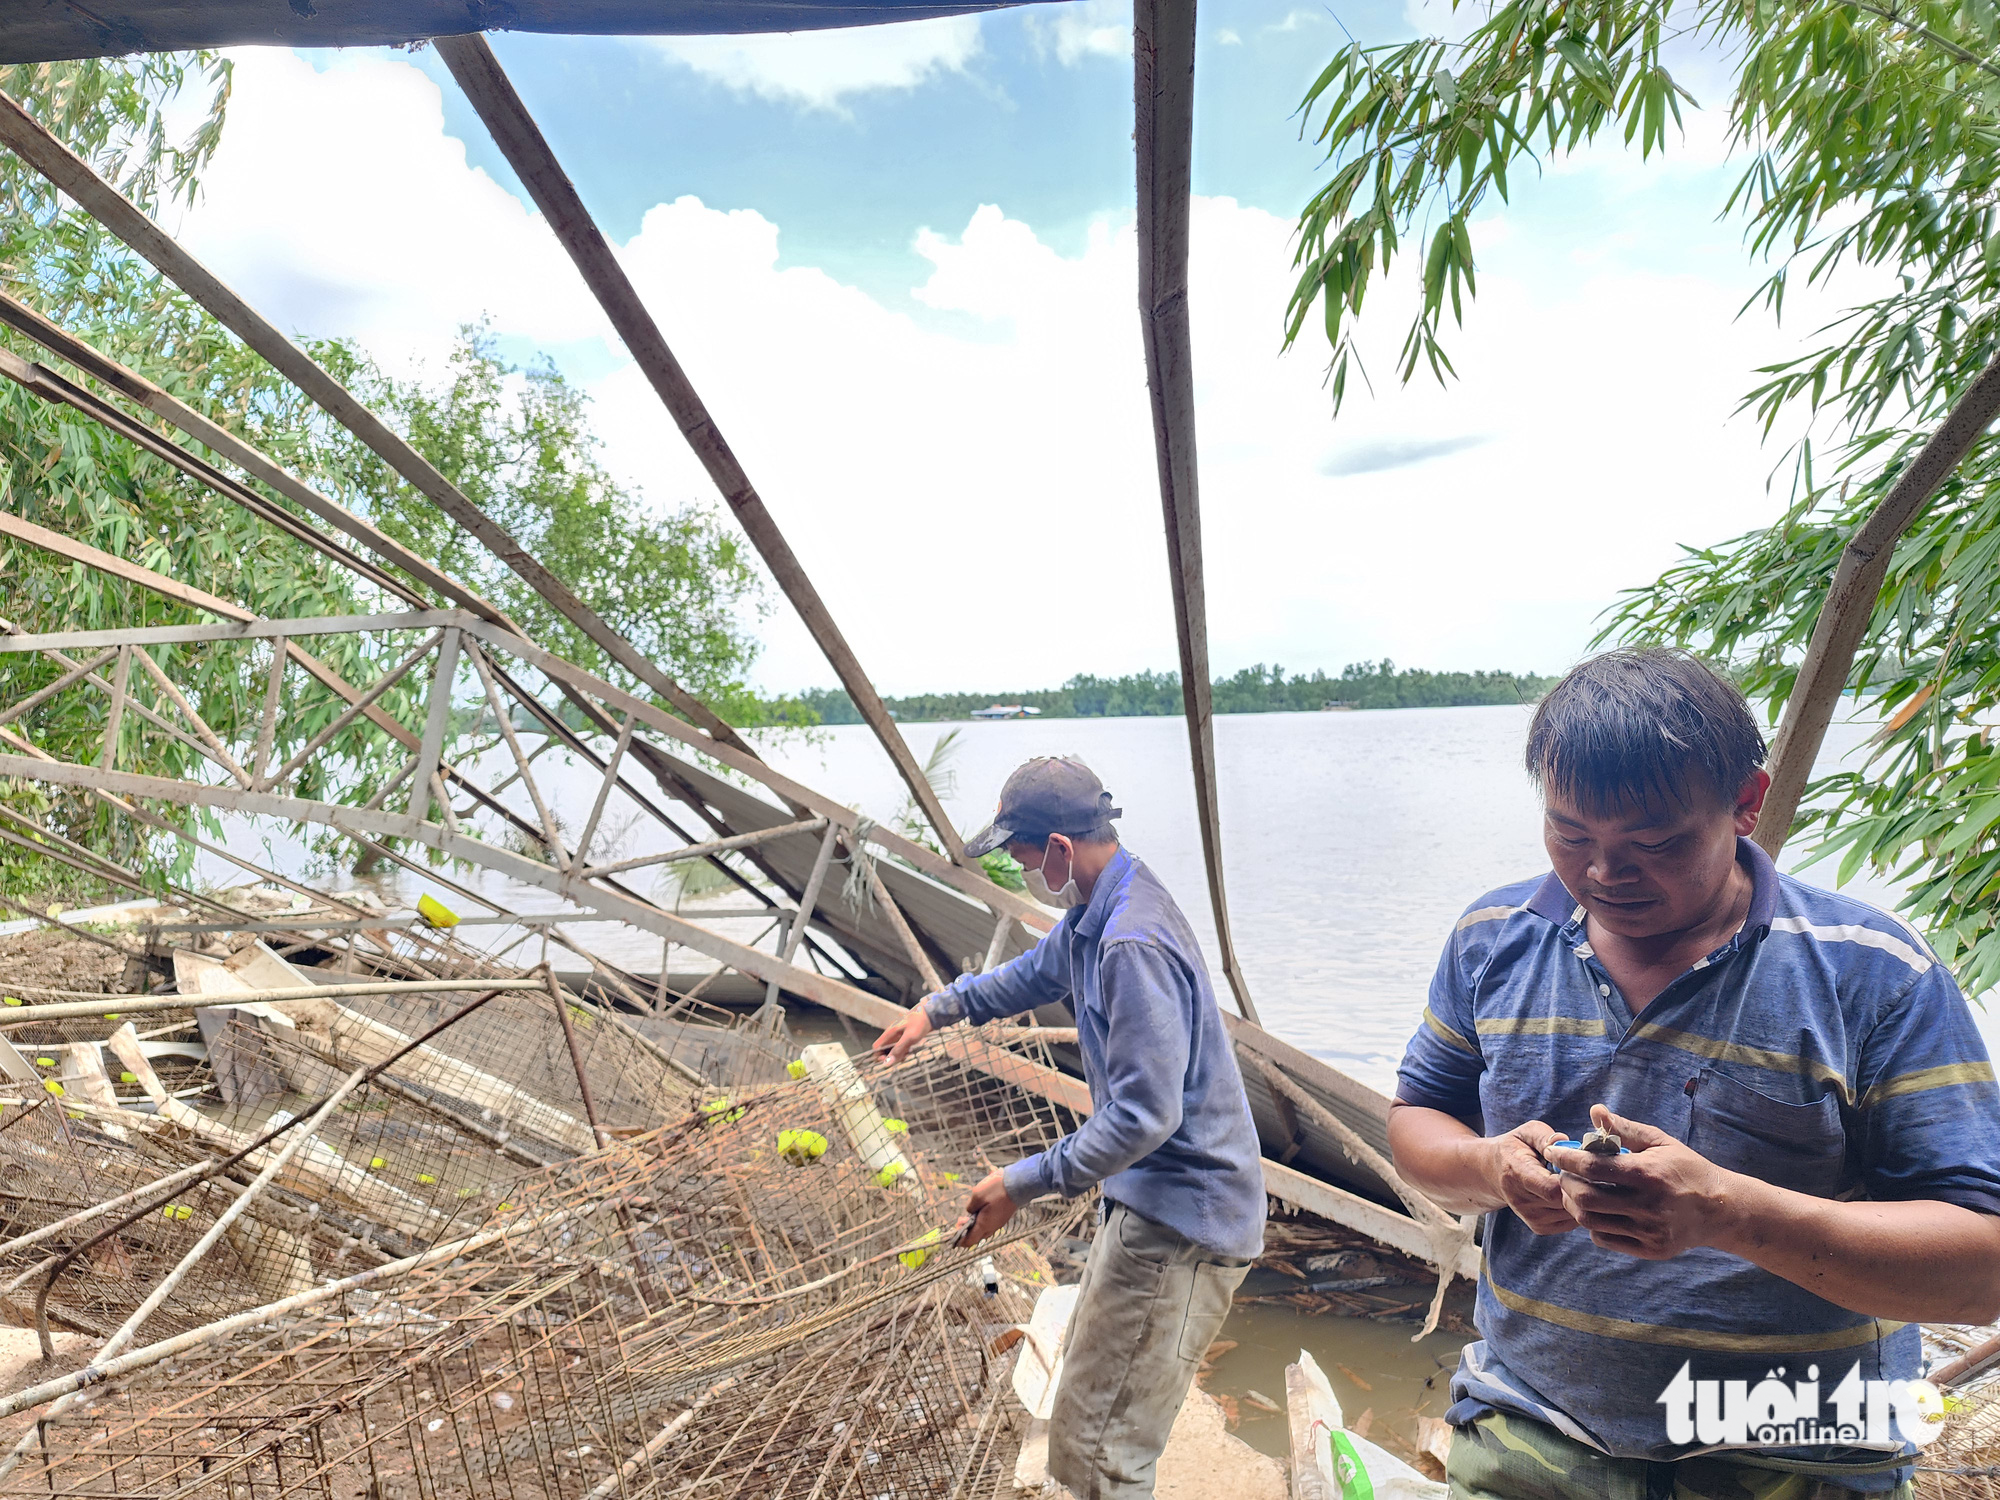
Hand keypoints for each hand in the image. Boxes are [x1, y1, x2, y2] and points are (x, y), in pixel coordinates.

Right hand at [872, 1003, 933, 1064]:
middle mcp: (892, 1034)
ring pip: (893, 1050)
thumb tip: (887, 1063)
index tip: (888, 1061)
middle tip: (902, 1057)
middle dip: (892, 1057)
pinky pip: (900, 1048)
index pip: (876, 1047)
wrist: (931, 1015)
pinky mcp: (904, 1037)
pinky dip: (904, 1052)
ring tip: (908, 1052)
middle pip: (884, 1050)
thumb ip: (898, 1050)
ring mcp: (898, 1036)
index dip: (879, 1056)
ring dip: (899, 1055)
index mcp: (890, 1033)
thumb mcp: (909, 1038)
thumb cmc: (920, 1023)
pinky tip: (911, 1050)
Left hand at [956, 1167, 1017, 1247]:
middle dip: (967, 1231)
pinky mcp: (1004, 1216)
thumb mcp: (977, 1195)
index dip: (960, 1241)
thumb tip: (970, 1212)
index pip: (970, 1240)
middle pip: (977, 1236)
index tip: (953, 1238)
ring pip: (984, 1229)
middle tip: (961, 1219)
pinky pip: (991, 1223)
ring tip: (970, 1213)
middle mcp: (993, 1226)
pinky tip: (981, 1209)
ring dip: (975, 1224)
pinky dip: (983, 1220)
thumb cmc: (997, 1189)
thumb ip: (970, 1206)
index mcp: (984, 1224)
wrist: (1019, 1184)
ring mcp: (1000, 1222)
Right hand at [1481, 1119, 1578, 1234]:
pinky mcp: (1539, 1227)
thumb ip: (1545, 1137)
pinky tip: (1571, 1194)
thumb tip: (1564, 1143)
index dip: (1571, 1178)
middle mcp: (1521, 1201)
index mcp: (1517, 1173)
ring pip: (1572, 1214)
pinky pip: (1571, 1222)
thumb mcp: (1527, 1133)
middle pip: (1565, 1202)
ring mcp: (1530, 1217)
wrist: (1493, 1172)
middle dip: (1581, 1188)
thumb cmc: (1516, 1148)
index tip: (1577, 1165)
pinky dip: (1577, 1209)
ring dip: (1581, 1199)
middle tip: (1584, 1172)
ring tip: (1576, 1181)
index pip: (1550, 1188)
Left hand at [1547, 1104, 1732, 1258]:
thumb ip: (1625, 1129)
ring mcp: (1649, 1231)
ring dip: (1574, 1205)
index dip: (1566, 1159)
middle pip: (1585, 1198)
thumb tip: (1595, 1111)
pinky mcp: (1651, 1250)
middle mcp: (1648, 1206)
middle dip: (1565, 1183)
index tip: (1553, 1152)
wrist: (1722, 1209)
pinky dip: (1592, 1225)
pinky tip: (1596, 1210)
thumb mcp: (1660, 1142)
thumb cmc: (1687, 1169)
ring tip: (1575, 1190)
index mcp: (1649, 1174)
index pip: (1593, 1168)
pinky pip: (1605, 1239)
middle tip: (1563, 1173)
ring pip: (1590, 1221)